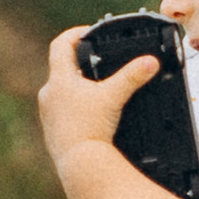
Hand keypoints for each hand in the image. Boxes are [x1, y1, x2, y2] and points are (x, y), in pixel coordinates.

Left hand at [38, 25, 161, 181]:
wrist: (79, 165)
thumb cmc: (91, 130)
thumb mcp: (114, 97)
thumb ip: (132, 76)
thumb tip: (150, 61)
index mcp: (59, 80)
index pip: (60, 44)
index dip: (75, 34)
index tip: (88, 33)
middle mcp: (49, 94)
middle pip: (61, 68)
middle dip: (80, 63)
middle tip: (98, 61)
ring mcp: (48, 114)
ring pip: (61, 92)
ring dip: (76, 87)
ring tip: (97, 89)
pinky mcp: (53, 132)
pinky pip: (62, 112)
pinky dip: (75, 108)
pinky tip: (90, 115)